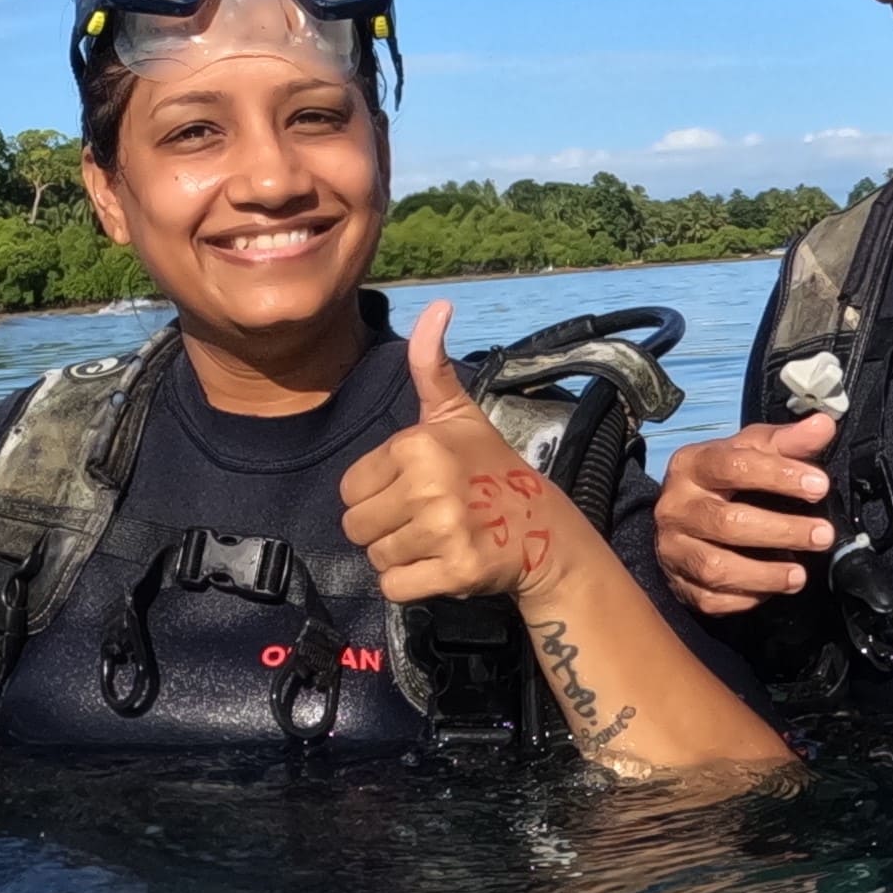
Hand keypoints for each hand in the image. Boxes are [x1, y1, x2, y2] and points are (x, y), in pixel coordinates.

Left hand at [341, 302, 584, 609]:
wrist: (543, 530)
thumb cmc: (489, 469)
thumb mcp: (457, 414)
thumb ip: (430, 366)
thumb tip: (437, 304)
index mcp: (417, 445)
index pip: (350, 489)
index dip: (377, 494)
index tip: (414, 491)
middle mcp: (428, 486)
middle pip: (356, 527)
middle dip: (383, 529)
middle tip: (424, 521)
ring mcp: (443, 531)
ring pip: (376, 558)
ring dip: (400, 557)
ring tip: (435, 540)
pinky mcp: (455, 571)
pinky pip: (395, 588)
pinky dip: (410, 585)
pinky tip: (439, 566)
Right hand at [649, 410, 837, 612]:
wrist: (679, 516)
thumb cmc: (721, 479)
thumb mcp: (750, 451)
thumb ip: (787, 442)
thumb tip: (823, 426)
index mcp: (691, 465)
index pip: (735, 466)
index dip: (780, 476)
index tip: (819, 486)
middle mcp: (676, 507)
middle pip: (728, 522)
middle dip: (782, 530)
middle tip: (822, 534)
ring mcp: (673, 548)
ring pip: (717, 568)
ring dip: (766, 574)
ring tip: (800, 574)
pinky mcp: (678, 584)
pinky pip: (712, 599)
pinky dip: (746, 597)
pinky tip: (771, 588)